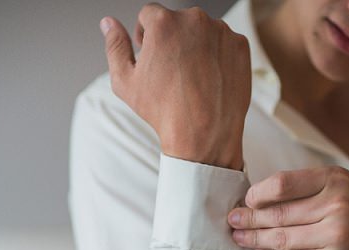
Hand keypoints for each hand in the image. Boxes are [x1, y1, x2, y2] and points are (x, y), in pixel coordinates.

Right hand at [100, 4, 251, 169]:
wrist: (204, 135)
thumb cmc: (164, 111)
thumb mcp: (125, 81)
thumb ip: (115, 45)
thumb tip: (108, 24)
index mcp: (164, 22)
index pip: (149, 14)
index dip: (146, 36)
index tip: (152, 55)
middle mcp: (195, 19)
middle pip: (178, 22)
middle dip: (172, 40)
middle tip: (173, 72)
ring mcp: (221, 32)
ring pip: (203, 31)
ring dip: (196, 47)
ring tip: (193, 78)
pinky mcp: (240, 46)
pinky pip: (225, 43)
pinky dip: (218, 57)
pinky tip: (210, 80)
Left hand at [228, 166, 348, 249]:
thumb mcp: (344, 189)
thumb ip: (308, 190)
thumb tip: (259, 197)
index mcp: (336, 181)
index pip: (282, 184)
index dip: (257, 194)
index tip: (247, 199)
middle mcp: (336, 206)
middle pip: (277, 214)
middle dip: (249, 218)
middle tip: (232, 219)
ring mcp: (334, 237)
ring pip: (280, 238)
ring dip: (254, 238)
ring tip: (239, 236)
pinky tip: (260, 249)